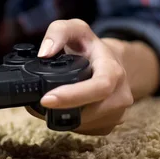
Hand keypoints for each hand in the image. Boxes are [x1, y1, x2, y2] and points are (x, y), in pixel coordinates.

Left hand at [25, 19, 133, 135]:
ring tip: (48, 104)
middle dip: (61, 111)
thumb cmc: (89, 47)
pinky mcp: (108, 125)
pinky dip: (69, 122)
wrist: (108, 62)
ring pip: (86, 124)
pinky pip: (85, 130)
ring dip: (63, 118)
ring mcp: (117, 113)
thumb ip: (58, 32)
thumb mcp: (75, 28)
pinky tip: (61, 109)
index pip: (99, 88)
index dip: (73, 96)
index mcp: (114, 71)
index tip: (46, 99)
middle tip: (38, 104)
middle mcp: (121, 95)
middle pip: (91, 112)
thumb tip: (44, 52)